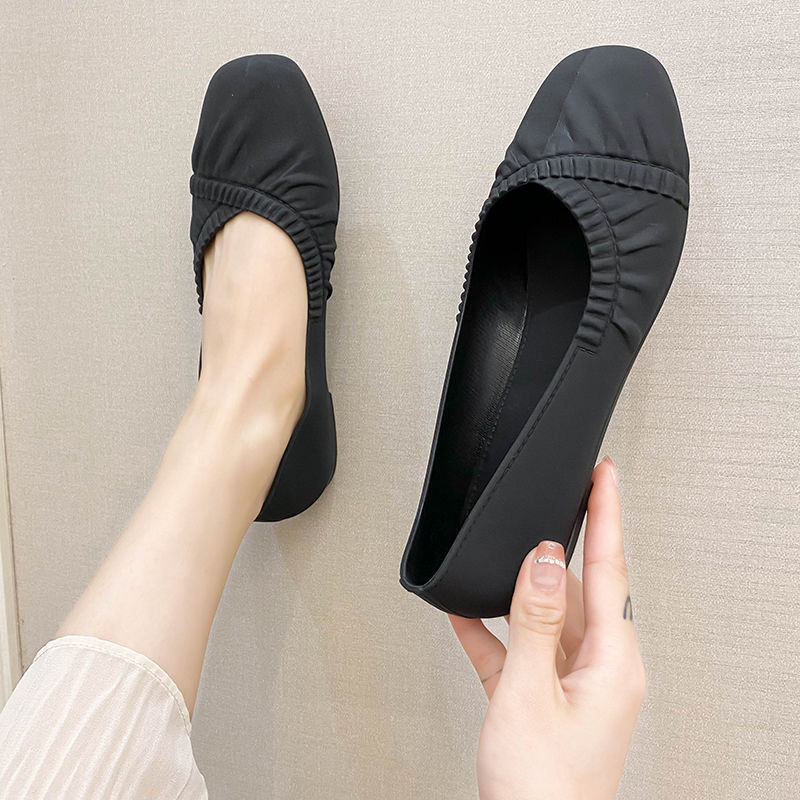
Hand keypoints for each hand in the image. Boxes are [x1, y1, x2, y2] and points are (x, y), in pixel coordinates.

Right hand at [450, 457, 644, 799]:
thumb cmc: (543, 792)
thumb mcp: (531, 694)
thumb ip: (537, 622)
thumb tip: (545, 560)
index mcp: (613, 664)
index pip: (609, 570)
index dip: (607, 516)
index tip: (605, 475)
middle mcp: (601, 669)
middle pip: (583, 587)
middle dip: (569, 540)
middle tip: (566, 494)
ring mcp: (573, 684)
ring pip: (549, 616)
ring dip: (523, 586)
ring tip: (509, 547)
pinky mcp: (543, 700)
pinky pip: (519, 650)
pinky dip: (494, 630)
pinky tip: (468, 611)